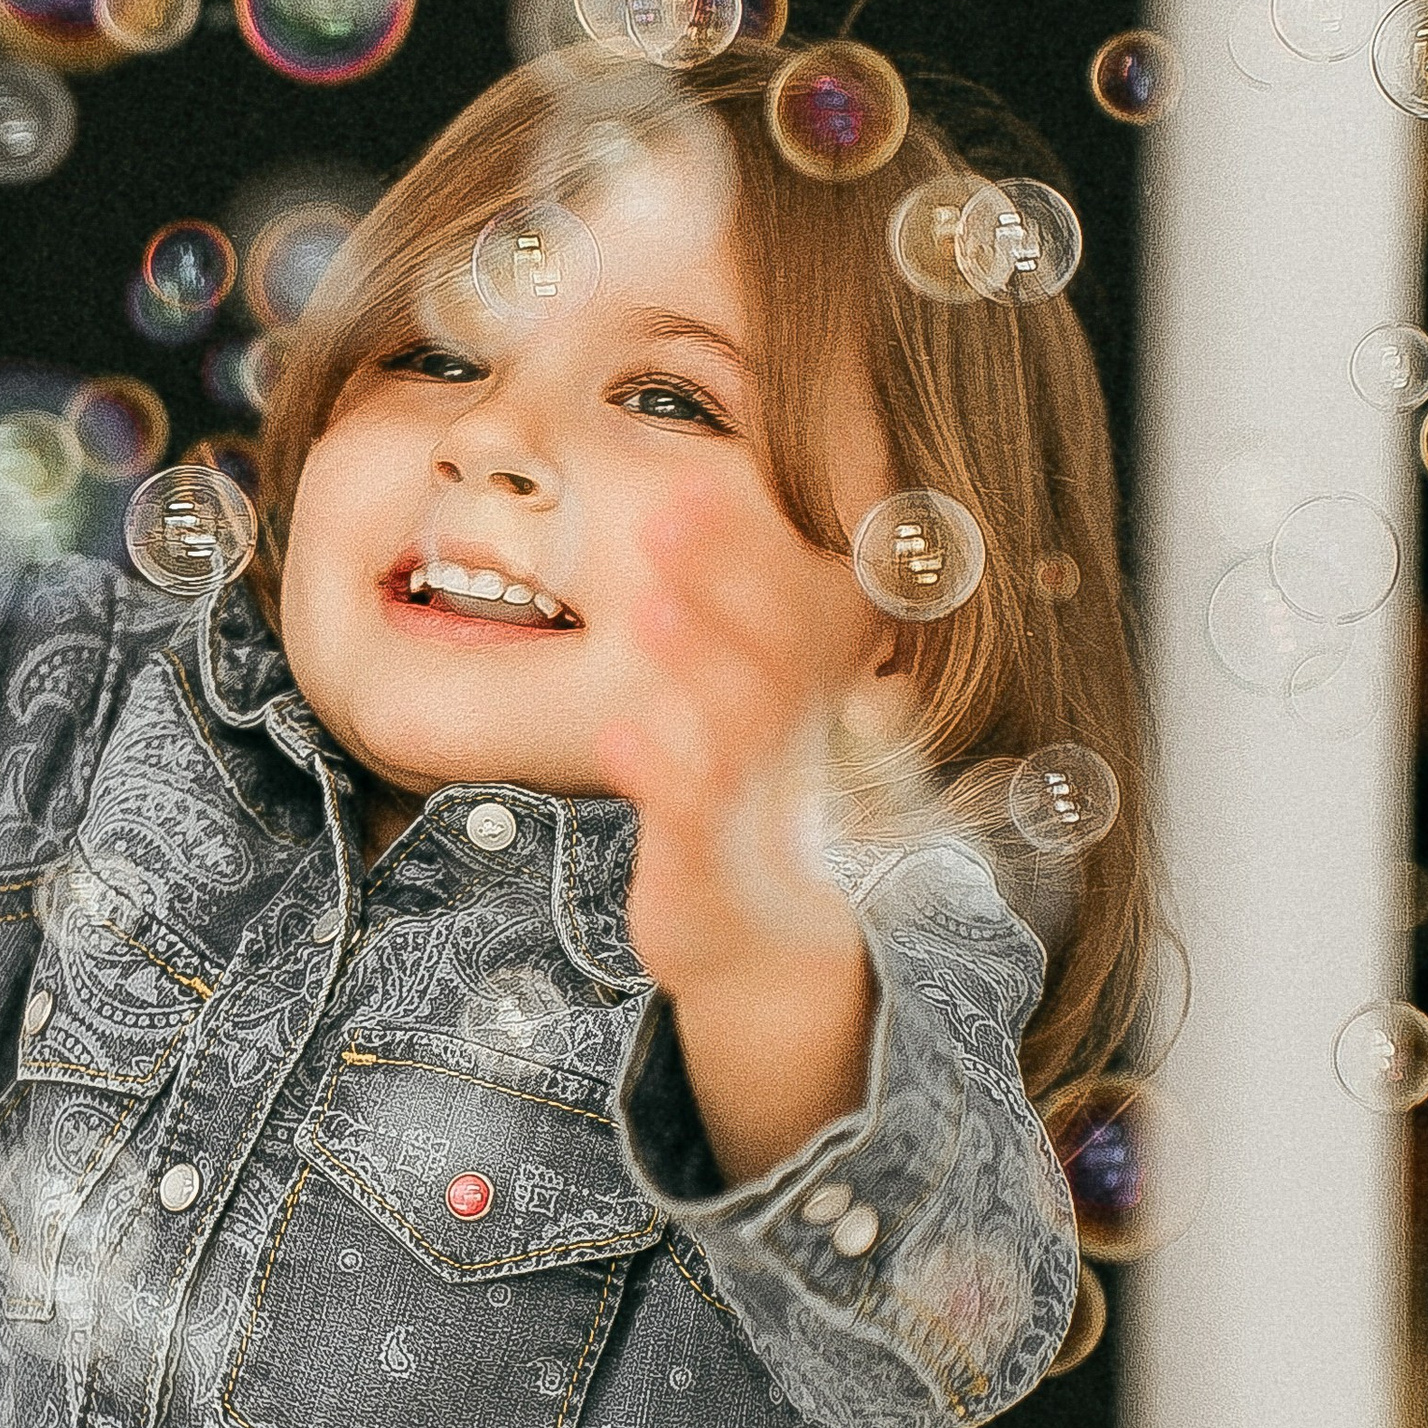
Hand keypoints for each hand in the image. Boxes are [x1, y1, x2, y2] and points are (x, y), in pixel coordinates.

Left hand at [596, 504, 882, 1186]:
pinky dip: (660, 774)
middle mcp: (799, 742)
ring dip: (697, 664)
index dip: (751, 544)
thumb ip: (734, 611)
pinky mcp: (711, 871)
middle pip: (775, 648)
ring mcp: (760, 808)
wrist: (766, 946)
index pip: (796, 602)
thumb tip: (688, 496)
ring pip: (738, 728)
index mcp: (810, 692)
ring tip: (646, 608)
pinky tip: (617, 736)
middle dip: (724, 577)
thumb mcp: (753, 700)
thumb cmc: (747, 801)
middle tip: (670, 508)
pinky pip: (693, 821)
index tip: (696, 481)